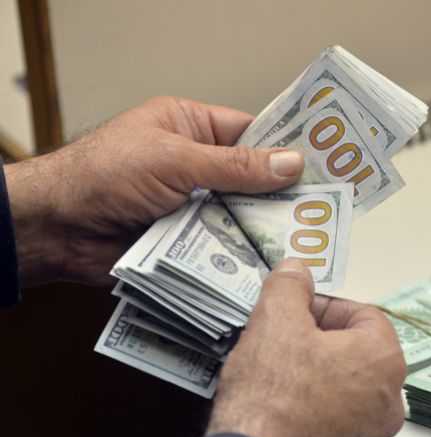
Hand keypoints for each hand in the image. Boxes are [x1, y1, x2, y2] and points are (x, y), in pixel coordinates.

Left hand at [4, 96, 303, 285]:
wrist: (56, 229)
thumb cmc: (104, 175)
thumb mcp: (176, 159)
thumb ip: (235, 165)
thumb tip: (290, 162)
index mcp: (189, 128)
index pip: (249, 133)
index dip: (284, 147)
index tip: (321, 164)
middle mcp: (193, 166)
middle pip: (249, 179)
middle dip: (278, 195)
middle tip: (319, 210)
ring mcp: (189, 205)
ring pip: (238, 216)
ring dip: (260, 228)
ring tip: (301, 239)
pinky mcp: (184, 241)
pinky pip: (221, 246)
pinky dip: (239, 254)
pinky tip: (267, 263)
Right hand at [207, 259, 406, 436]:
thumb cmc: (272, 394)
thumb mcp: (275, 319)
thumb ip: (290, 285)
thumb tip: (296, 269)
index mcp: (384, 358)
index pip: (363, 313)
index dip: (325, 306)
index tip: (297, 310)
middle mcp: (389, 399)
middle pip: (356, 351)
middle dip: (320, 340)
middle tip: (284, 339)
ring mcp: (371, 434)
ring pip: (346, 387)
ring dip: (317, 374)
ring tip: (279, 373)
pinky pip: (334, 420)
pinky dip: (313, 409)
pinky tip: (281, 406)